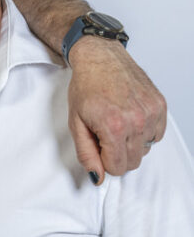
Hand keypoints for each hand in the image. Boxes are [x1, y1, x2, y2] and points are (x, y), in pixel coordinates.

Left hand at [68, 38, 166, 183]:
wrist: (100, 58)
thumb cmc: (86, 87)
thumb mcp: (76, 124)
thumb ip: (87, 154)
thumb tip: (98, 178)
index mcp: (113, 126)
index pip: (117, 168)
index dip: (104, 161)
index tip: (98, 146)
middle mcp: (137, 120)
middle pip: (133, 162)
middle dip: (117, 154)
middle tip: (105, 134)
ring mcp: (151, 112)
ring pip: (145, 150)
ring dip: (131, 143)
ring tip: (118, 123)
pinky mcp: (160, 105)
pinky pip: (156, 135)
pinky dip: (144, 132)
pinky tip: (130, 118)